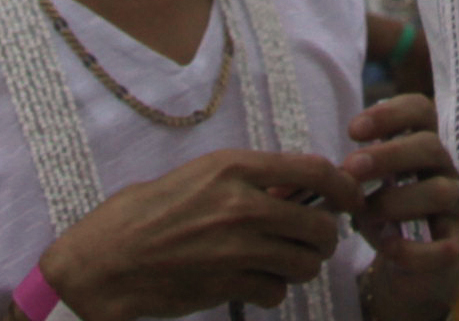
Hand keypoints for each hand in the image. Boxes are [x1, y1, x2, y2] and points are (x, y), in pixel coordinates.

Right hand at [38, 148, 361, 320]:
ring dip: (301, 265)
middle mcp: (243, 205)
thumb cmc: (151, 211)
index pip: (314, 170)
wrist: (106, 260)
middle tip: (313, 239)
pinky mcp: (227, 286)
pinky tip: (253, 281)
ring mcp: (237, 249)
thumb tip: (298, 187)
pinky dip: (273, 290)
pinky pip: (276, 291)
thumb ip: (250, 179)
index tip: (352, 196)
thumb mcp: (202, 176)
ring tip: (283, 261)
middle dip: (324, 236)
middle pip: (319, 225)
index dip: (344, 185)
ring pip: (303, 262)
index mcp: (237, 167)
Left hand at [343, 93, 458, 314]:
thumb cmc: (383, 214)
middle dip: (389, 155)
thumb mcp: (361, 191)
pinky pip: (444, 246)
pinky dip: (414, 249)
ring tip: (367, 215)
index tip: (352, 130)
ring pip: (442, 191)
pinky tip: (388, 247)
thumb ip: (336, 181)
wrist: (412, 266)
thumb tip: (286, 188)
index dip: (390, 113)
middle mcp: (445, 168)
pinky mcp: (455, 246)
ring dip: (399, 200)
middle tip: (352, 168)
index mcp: (423, 144)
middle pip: (430, 146)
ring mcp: (455, 207)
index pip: (420, 110)